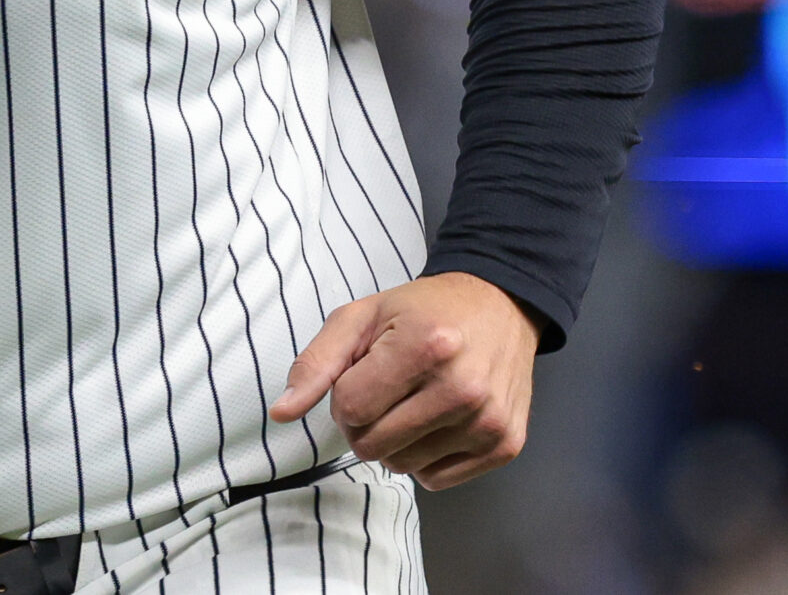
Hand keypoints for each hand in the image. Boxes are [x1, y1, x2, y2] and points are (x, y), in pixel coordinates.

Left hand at [268, 272, 539, 489]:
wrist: (499, 306)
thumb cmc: (422, 310)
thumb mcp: (360, 317)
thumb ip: (316, 363)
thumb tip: (281, 413)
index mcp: (425, 347)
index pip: (351, 409)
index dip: (344, 396)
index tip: (361, 375)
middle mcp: (462, 389)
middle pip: (374, 445)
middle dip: (364, 423)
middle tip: (384, 391)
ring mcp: (488, 421)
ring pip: (403, 467)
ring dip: (394, 441)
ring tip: (412, 402)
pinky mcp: (506, 445)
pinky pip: (436, 481)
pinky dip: (425, 457)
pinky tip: (437, 421)